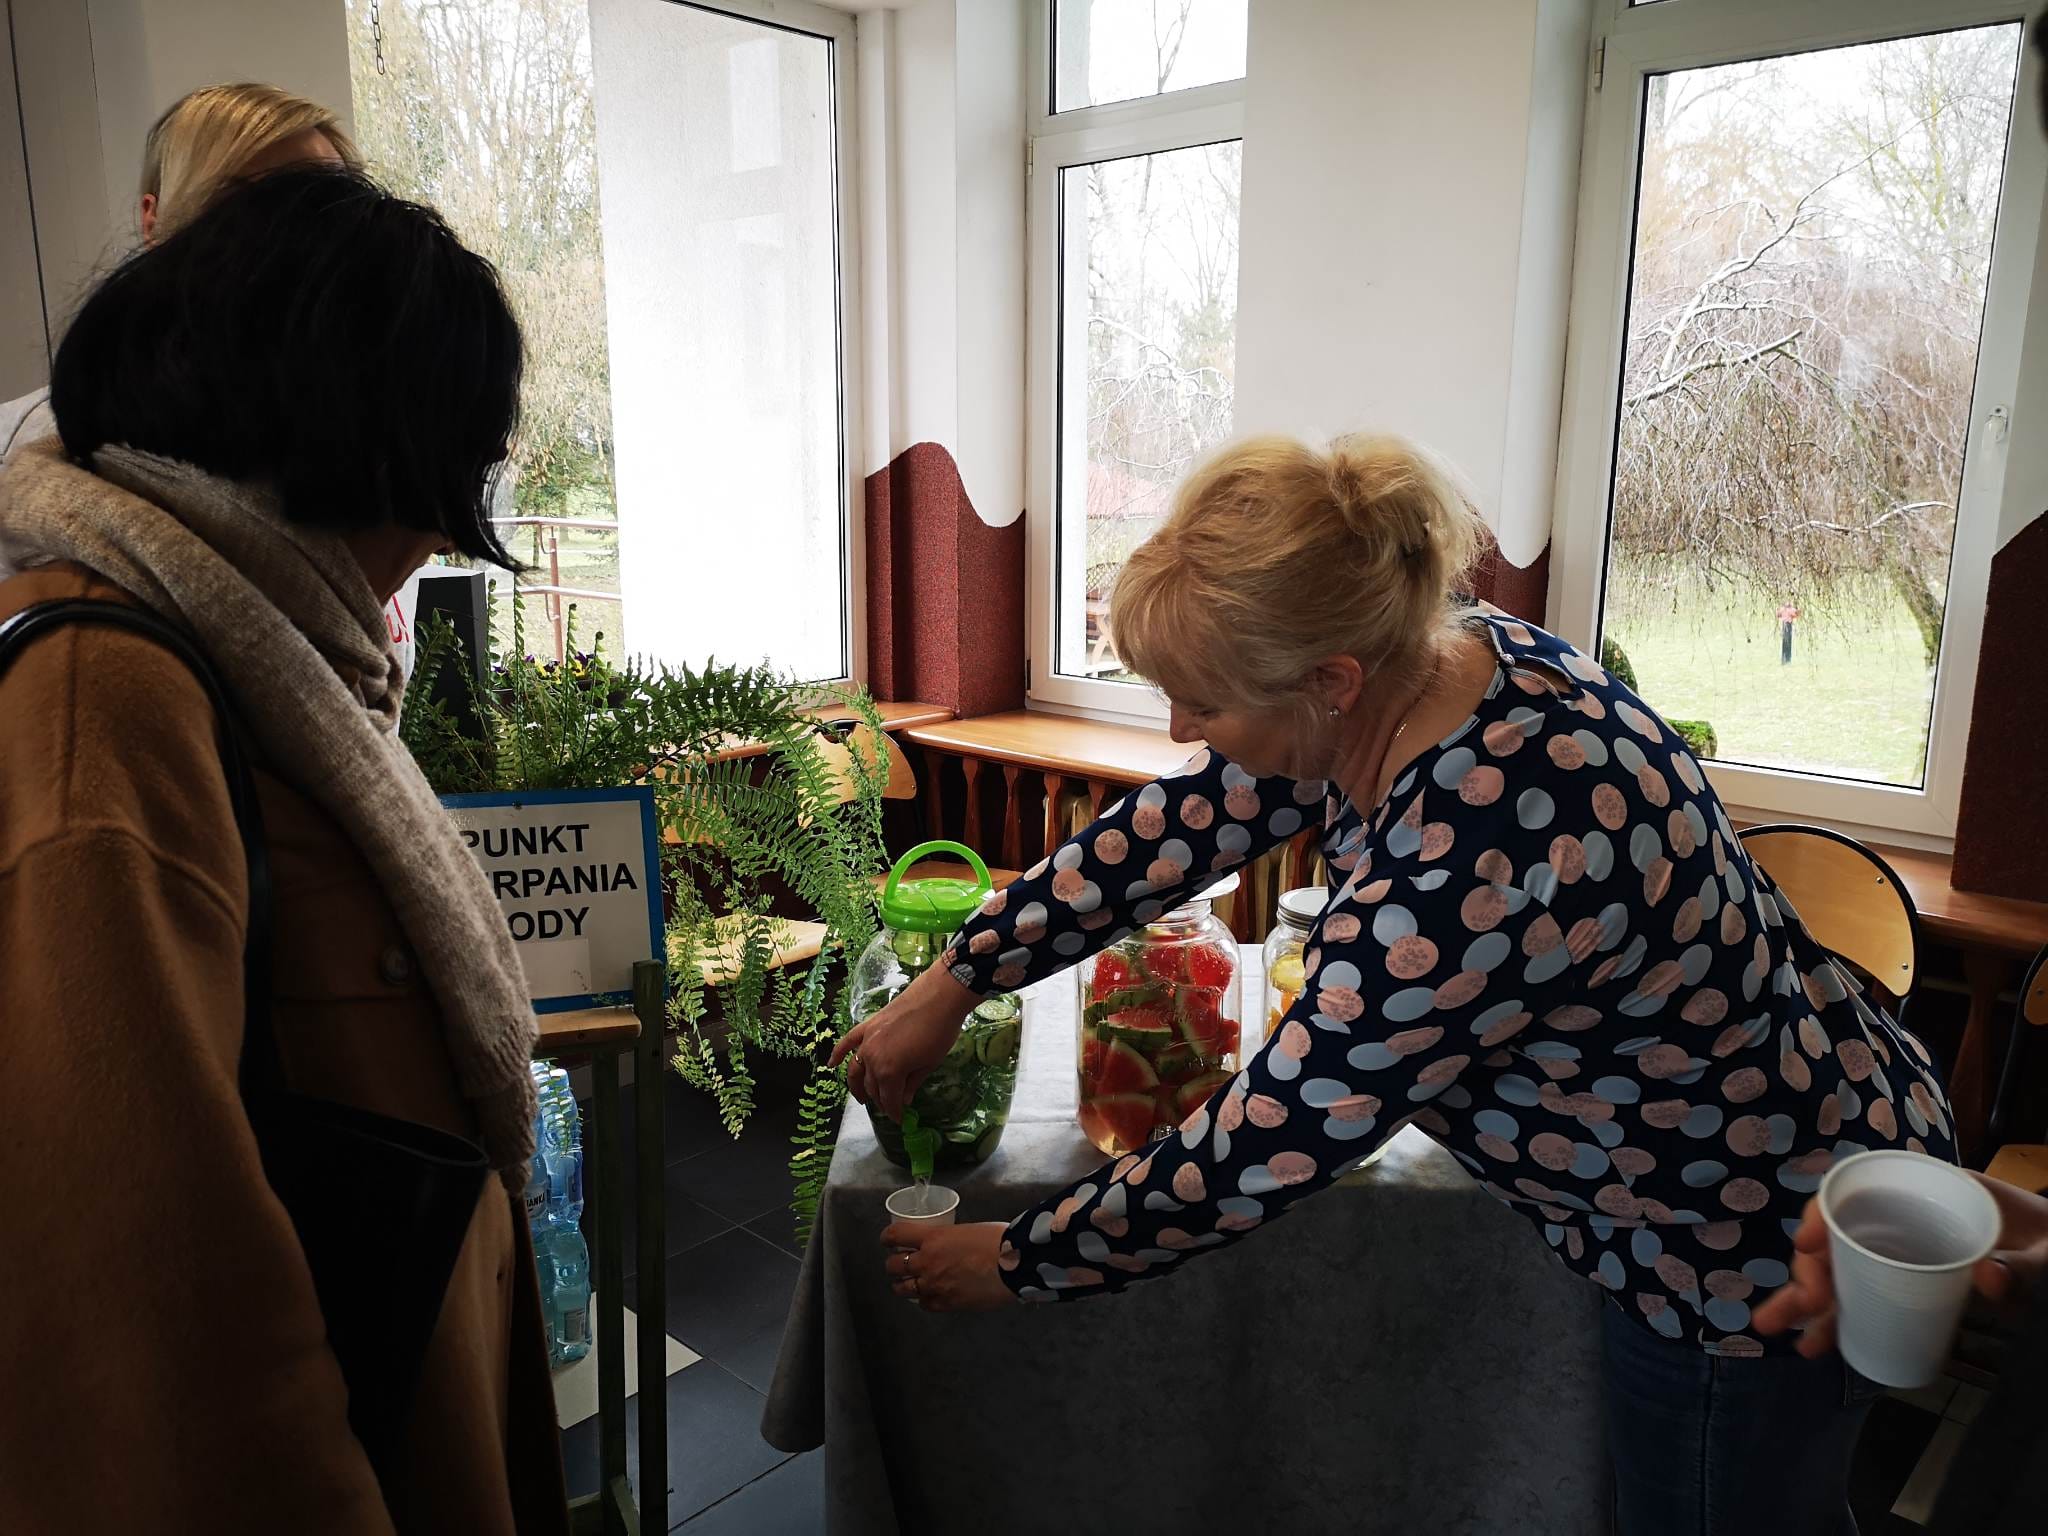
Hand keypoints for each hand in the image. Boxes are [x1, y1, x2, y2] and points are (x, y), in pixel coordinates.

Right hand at [828, 963, 979, 1121]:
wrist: (939, 997)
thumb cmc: (939, 1032)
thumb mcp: (929, 1064)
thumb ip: (912, 1083)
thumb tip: (903, 1099)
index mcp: (889, 1071)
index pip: (888, 1099)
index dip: (894, 1112)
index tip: (900, 1120)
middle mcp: (872, 1059)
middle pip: (872, 1086)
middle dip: (880, 1100)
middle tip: (889, 1106)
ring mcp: (867, 1041)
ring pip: (856, 1070)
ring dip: (857, 1086)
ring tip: (862, 1098)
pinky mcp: (867, 1026)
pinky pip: (847, 1042)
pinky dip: (837, 1054)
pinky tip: (831, 1065)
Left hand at [881, 1221, 1017, 1311]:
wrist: (1014, 1266)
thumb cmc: (997, 1240)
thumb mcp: (966, 1231)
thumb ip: (950, 1239)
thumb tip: (949, 1246)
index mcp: (932, 1238)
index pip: (895, 1235)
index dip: (887, 1238)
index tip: (888, 1240)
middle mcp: (927, 1262)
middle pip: (893, 1265)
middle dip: (894, 1264)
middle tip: (900, 1264)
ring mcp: (933, 1285)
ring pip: (903, 1289)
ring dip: (903, 1285)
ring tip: (909, 1284)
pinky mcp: (945, 1304)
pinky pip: (924, 1304)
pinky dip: (924, 1300)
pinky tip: (929, 1296)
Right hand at [1754, 1172, 2047, 1356]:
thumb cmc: (2046, 1239)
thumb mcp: (2043, 1251)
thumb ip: (2024, 1265)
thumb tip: (1990, 1279)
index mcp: (1924, 1192)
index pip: (1857, 1191)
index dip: (1823, 1213)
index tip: (1807, 1244)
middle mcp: (1899, 1219)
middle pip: (1837, 1238)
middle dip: (1809, 1273)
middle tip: (1804, 1307)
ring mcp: (1898, 1255)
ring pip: (1839, 1273)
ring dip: (1804, 1301)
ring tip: (1779, 1331)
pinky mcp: (1903, 1287)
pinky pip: (1859, 1300)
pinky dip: (1833, 1321)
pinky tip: (1814, 1342)